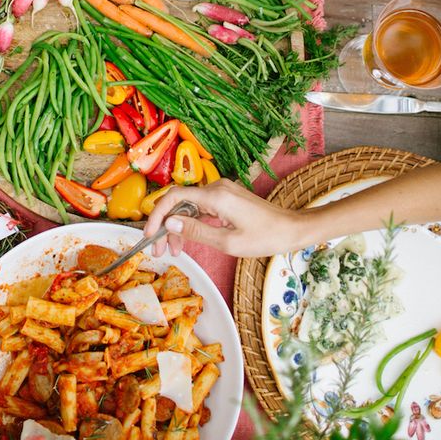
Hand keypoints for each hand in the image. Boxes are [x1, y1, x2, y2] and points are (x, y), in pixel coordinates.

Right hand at [143, 179, 307, 257]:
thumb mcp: (227, 241)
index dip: (157, 215)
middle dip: (165, 225)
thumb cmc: (265, 237)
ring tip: (173, 251)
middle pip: (179, 203)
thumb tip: (169, 223)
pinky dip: (192, 224)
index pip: (175, 197)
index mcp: (216, 196)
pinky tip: (188, 241)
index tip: (149, 234)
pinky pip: (202, 209)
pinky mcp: (227, 199)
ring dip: (178, 227)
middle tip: (158, 250)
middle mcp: (217, 188)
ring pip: (189, 207)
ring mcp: (222, 192)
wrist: (292, 229)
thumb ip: (196, 231)